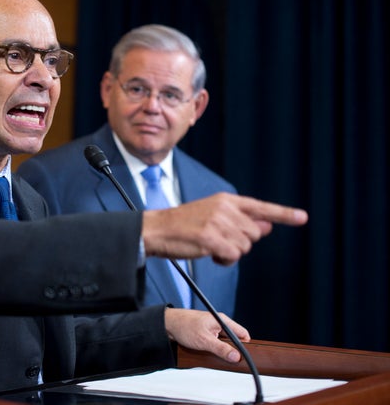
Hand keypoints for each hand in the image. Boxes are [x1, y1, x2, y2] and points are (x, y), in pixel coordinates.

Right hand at [142, 192, 307, 264]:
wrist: (157, 229)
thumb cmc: (184, 225)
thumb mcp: (213, 217)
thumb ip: (240, 221)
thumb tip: (266, 226)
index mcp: (226, 200)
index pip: (261, 207)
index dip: (283, 214)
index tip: (302, 217)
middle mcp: (225, 209)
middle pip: (254, 234)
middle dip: (241, 243)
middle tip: (219, 241)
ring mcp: (218, 223)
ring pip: (244, 247)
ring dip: (231, 253)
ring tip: (211, 246)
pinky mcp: (211, 238)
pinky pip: (233, 256)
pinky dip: (224, 260)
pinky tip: (210, 254)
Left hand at [165, 308, 248, 362]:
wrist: (167, 324)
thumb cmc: (184, 326)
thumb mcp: (204, 340)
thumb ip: (221, 349)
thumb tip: (236, 357)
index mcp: (222, 320)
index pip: (242, 333)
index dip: (245, 346)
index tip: (244, 357)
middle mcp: (219, 323)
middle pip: (233, 339)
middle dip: (232, 350)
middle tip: (230, 360)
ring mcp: (212, 329)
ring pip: (224, 343)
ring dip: (222, 351)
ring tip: (217, 357)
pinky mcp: (206, 334)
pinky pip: (215, 343)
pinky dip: (214, 349)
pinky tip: (210, 354)